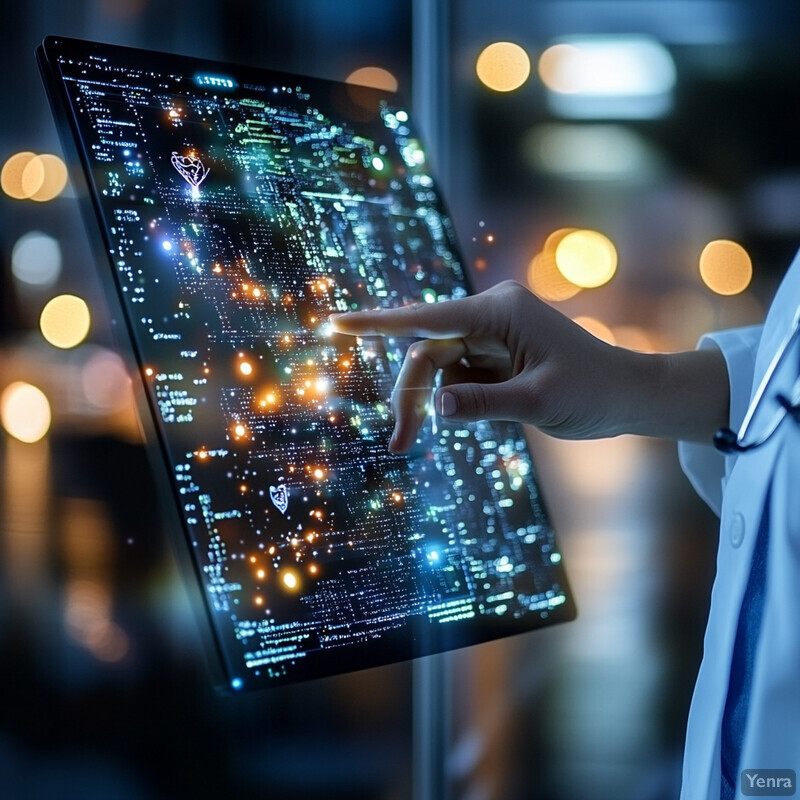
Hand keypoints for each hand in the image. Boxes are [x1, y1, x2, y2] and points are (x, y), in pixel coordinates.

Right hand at [329, 281, 640, 452]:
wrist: (627, 395)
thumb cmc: (593, 392)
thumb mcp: (538, 401)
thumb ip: (484, 403)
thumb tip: (433, 407)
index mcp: (501, 311)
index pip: (428, 318)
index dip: (377, 324)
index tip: (335, 324)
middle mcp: (490, 315)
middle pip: (428, 351)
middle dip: (411, 395)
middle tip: (401, 443)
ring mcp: (490, 335)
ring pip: (438, 367)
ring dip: (428, 403)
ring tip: (426, 438)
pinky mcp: (493, 355)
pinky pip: (456, 377)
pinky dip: (452, 402)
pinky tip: (477, 416)